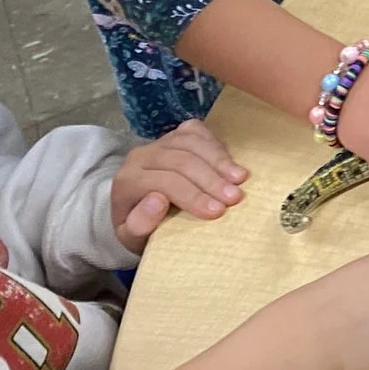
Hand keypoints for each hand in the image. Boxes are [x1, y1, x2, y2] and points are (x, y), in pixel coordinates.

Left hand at [111, 120, 248, 250]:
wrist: (136, 209)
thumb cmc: (140, 227)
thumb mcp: (132, 238)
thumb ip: (139, 224)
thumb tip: (157, 200)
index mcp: (127, 181)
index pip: (164, 182)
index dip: (192, 195)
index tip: (217, 212)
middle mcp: (140, 156)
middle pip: (181, 161)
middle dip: (211, 180)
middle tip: (235, 197)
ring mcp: (159, 142)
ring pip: (191, 142)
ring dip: (219, 160)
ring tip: (240, 178)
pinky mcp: (175, 135)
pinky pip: (196, 131)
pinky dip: (216, 144)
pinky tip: (230, 162)